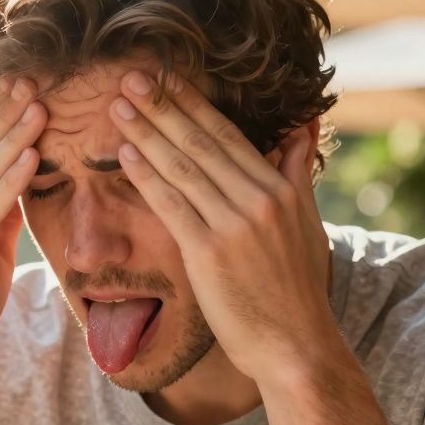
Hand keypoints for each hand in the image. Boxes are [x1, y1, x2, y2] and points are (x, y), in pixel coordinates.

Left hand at [109, 71, 337, 382]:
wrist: (296, 346)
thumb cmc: (294, 291)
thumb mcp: (305, 223)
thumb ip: (296, 174)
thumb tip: (302, 128)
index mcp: (279, 189)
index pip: (227, 136)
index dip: (192, 105)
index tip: (165, 78)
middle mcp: (259, 200)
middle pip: (201, 143)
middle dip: (163, 108)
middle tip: (131, 78)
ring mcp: (235, 226)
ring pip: (183, 168)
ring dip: (146, 134)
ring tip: (118, 108)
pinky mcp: (211, 254)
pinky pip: (172, 206)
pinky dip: (147, 177)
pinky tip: (124, 155)